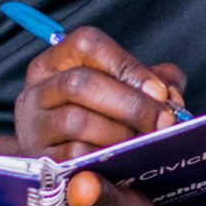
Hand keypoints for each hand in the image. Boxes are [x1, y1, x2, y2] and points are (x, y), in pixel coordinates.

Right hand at [13, 25, 184, 161]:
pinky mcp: (38, 160)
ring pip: (77, 121)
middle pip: (81, 83)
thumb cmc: (94, 116)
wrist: (58, 160)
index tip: (159, 91)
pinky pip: (74, 157)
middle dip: (131, 103)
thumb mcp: (119, 88)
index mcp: (56, 62)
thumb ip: (150, 81)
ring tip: (144, 140)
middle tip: (163, 121)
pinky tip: (125, 158)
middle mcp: (39, 90)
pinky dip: (106, 157)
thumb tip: (171, 95)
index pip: (87, 44)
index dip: (127, 65)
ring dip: (120, 132)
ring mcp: (35, 125)